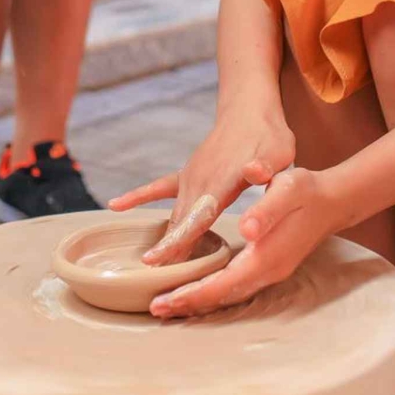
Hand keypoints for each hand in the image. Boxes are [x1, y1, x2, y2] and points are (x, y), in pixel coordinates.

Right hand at [110, 101, 293, 264]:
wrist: (250, 111)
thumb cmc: (269, 136)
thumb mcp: (278, 151)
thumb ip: (266, 166)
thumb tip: (256, 173)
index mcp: (222, 182)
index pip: (197, 218)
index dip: (178, 240)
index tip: (157, 261)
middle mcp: (199, 181)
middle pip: (180, 223)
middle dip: (167, 252)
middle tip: (154, 284)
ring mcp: (190, 177)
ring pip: (173, 214)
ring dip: (162, 239)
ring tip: (149, 268)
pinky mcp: (188, 173)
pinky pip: (158, 188)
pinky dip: (138, 197)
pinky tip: (116, 206)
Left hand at [149, 167, 346, 317]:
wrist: (332, 200)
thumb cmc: (307, 192)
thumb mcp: (288, 190)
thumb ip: (266, 209)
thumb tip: (245, 228)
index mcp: (266, 256)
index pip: (223, 283)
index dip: (193, 293)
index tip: (165, 299)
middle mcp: (267, 271)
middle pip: (222, 297)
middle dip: (189, 303)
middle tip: (155, 309)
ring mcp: (269, 272)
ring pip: (228, 295)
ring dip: (199, 300)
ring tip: (169, 304)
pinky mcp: (268, 266)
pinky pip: (235, 287)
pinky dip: (213, 292)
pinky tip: (197, 289)